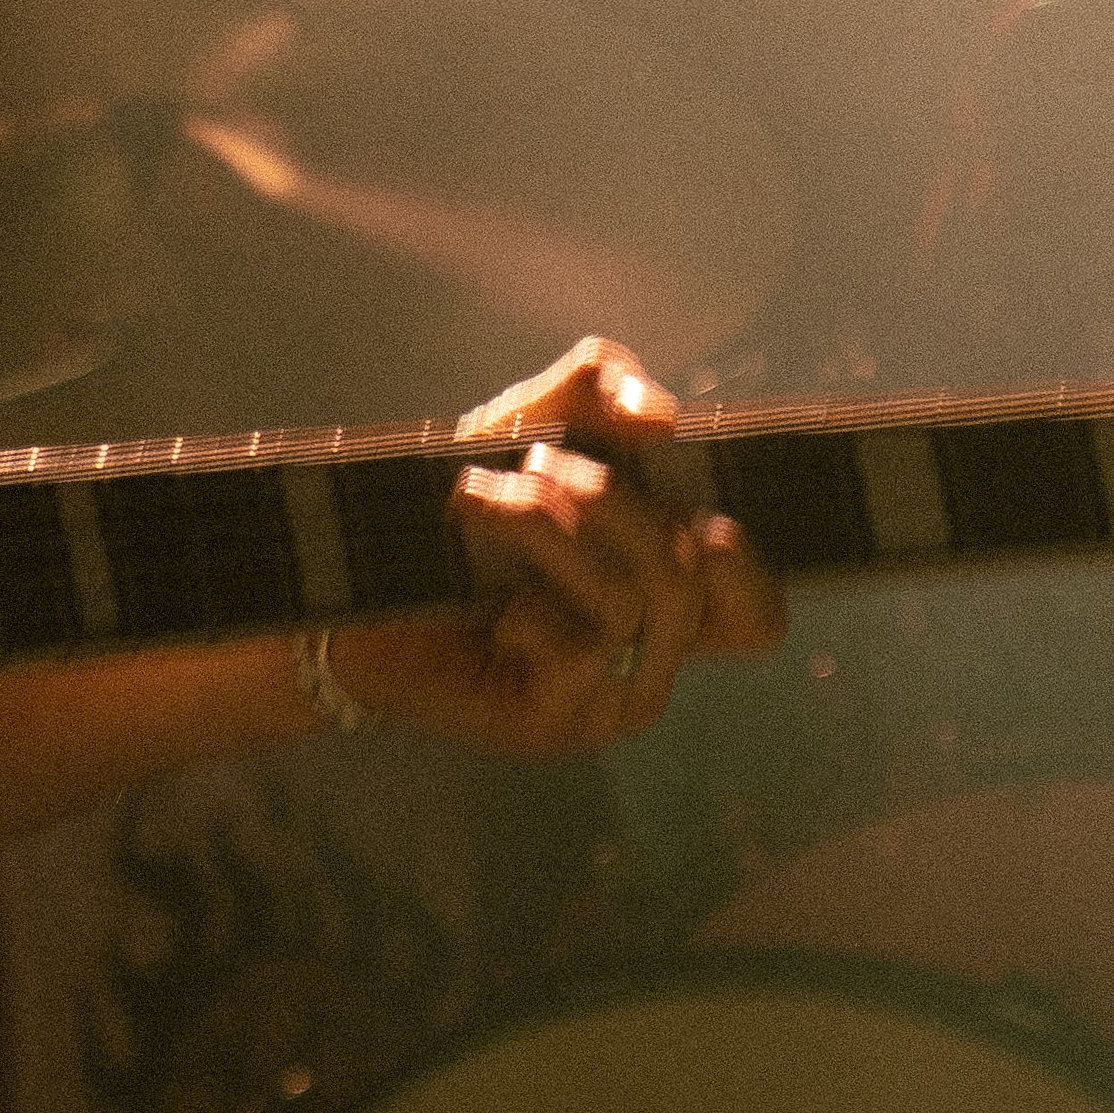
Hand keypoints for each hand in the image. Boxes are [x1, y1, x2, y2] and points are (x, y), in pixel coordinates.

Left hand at [330, 335, 785, 758]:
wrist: (356, 584)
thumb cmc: (460, 511)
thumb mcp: (531, 426)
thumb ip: (600, 390)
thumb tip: (664, 416)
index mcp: (665, 599)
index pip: (757, 613)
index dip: (750, 570)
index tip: (702, 519)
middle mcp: (648, 656)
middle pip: (690, 583)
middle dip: (614, 504)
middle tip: (535, 463)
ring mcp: (605, 698)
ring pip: (629, 605)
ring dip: (548, 531)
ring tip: (477, 500)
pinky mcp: (553, 723)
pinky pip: (578, 650)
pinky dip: (527, 604)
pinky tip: (484, 604)